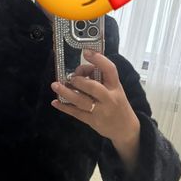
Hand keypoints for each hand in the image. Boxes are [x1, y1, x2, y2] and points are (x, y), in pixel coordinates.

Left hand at [50, 49, 140, 170]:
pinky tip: (55, 102)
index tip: (86, 52)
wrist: (125, 128)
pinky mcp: (93, 121)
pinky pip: (76, 113)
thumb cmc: (118, 105)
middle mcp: (109, 98)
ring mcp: (101, 111)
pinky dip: (65, 107)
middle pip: (93, 87)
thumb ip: (101, 80)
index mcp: (116, 87)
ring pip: (81, 101)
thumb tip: (80, 71)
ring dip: (67, 92)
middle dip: (80, 80)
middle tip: (71, 77)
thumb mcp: (116, 90)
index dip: (98, 60)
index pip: (110, 70)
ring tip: (55, 85)